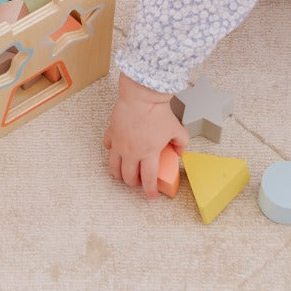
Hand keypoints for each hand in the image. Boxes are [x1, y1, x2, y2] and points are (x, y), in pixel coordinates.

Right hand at [104, 72, 188, 197]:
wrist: (142, 96)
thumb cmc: (158, 111)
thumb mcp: (177, 128)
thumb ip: (181, 142)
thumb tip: (179, 152)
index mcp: (149, 153)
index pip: (148, 179)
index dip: (149, 190)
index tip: (151, 194)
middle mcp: (132, 152)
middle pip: (128, 177)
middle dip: (134, 183)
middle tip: (138, 181)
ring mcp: (120, 144)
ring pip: (114, 167)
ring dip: (119, 173)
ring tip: (124, 172)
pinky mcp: (112, 134)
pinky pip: (108, 147)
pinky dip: (112, 151)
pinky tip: (117, 149)